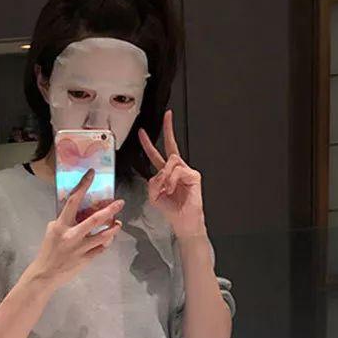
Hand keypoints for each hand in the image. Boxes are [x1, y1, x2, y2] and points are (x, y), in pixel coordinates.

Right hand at [29, 169, 123, 289]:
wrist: (45, 274)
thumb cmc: (48, 250)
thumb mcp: (52, 231)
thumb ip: (64, 221)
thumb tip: (78, 211)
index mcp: (61, 225)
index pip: (73, 200)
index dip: (83, 185)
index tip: (92, 174)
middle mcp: (72, 235)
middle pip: (95, 219)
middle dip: (110, 210)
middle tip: (120, 203)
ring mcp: (81, 248)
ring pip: (104, 236)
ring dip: (113, 228)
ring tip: (119, 223)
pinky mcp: (86, 259)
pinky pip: (101, 248)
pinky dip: (106, 242)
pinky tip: (109, 238)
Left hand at [138, 110, 206, 239]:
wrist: (183, 221)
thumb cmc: (171, 210)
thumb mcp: (154, 196)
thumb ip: (153, 182)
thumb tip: (160, 173)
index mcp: (165, 173)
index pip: (156, 155)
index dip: (148, 144)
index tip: (143, 132)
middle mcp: (176, 170)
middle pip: (170, 146)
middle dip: (168, 129)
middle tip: (167, 116)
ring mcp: (186, 171)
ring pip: (171, 161)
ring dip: (165, 176)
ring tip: (167, 189)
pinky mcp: (194, 175)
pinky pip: (178, 171)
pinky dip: (172, 181)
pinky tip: (173, 189)